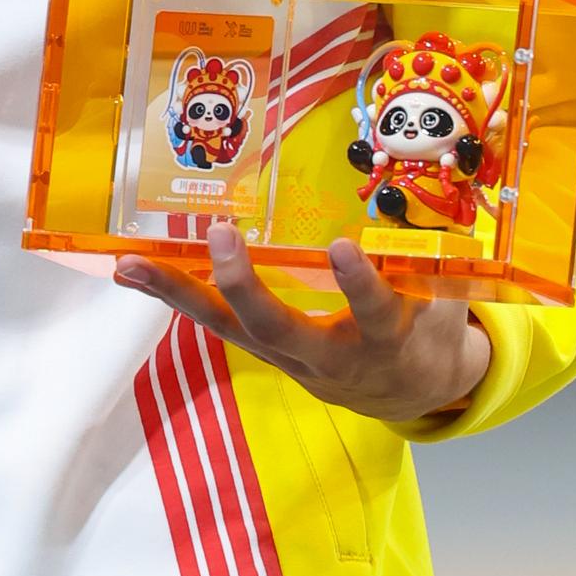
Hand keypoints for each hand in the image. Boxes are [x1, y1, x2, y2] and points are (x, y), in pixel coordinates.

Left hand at [114, 223, 490, 426]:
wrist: (412, 392)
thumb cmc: (429, 330)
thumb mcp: (446, 296)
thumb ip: (437, 250)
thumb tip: (431, 183)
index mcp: (385, 339)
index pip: (374, 312)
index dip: (359, 286)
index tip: (342, 249)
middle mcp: (328, 356)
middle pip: (278, 327)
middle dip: (245, 285)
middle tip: (221, 235)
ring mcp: (287, 356)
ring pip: (229, 327)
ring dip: (178, 293)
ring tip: (130, 266)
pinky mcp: (261, 349)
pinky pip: (215, 322)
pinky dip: (175, 294)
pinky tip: (132, 271)